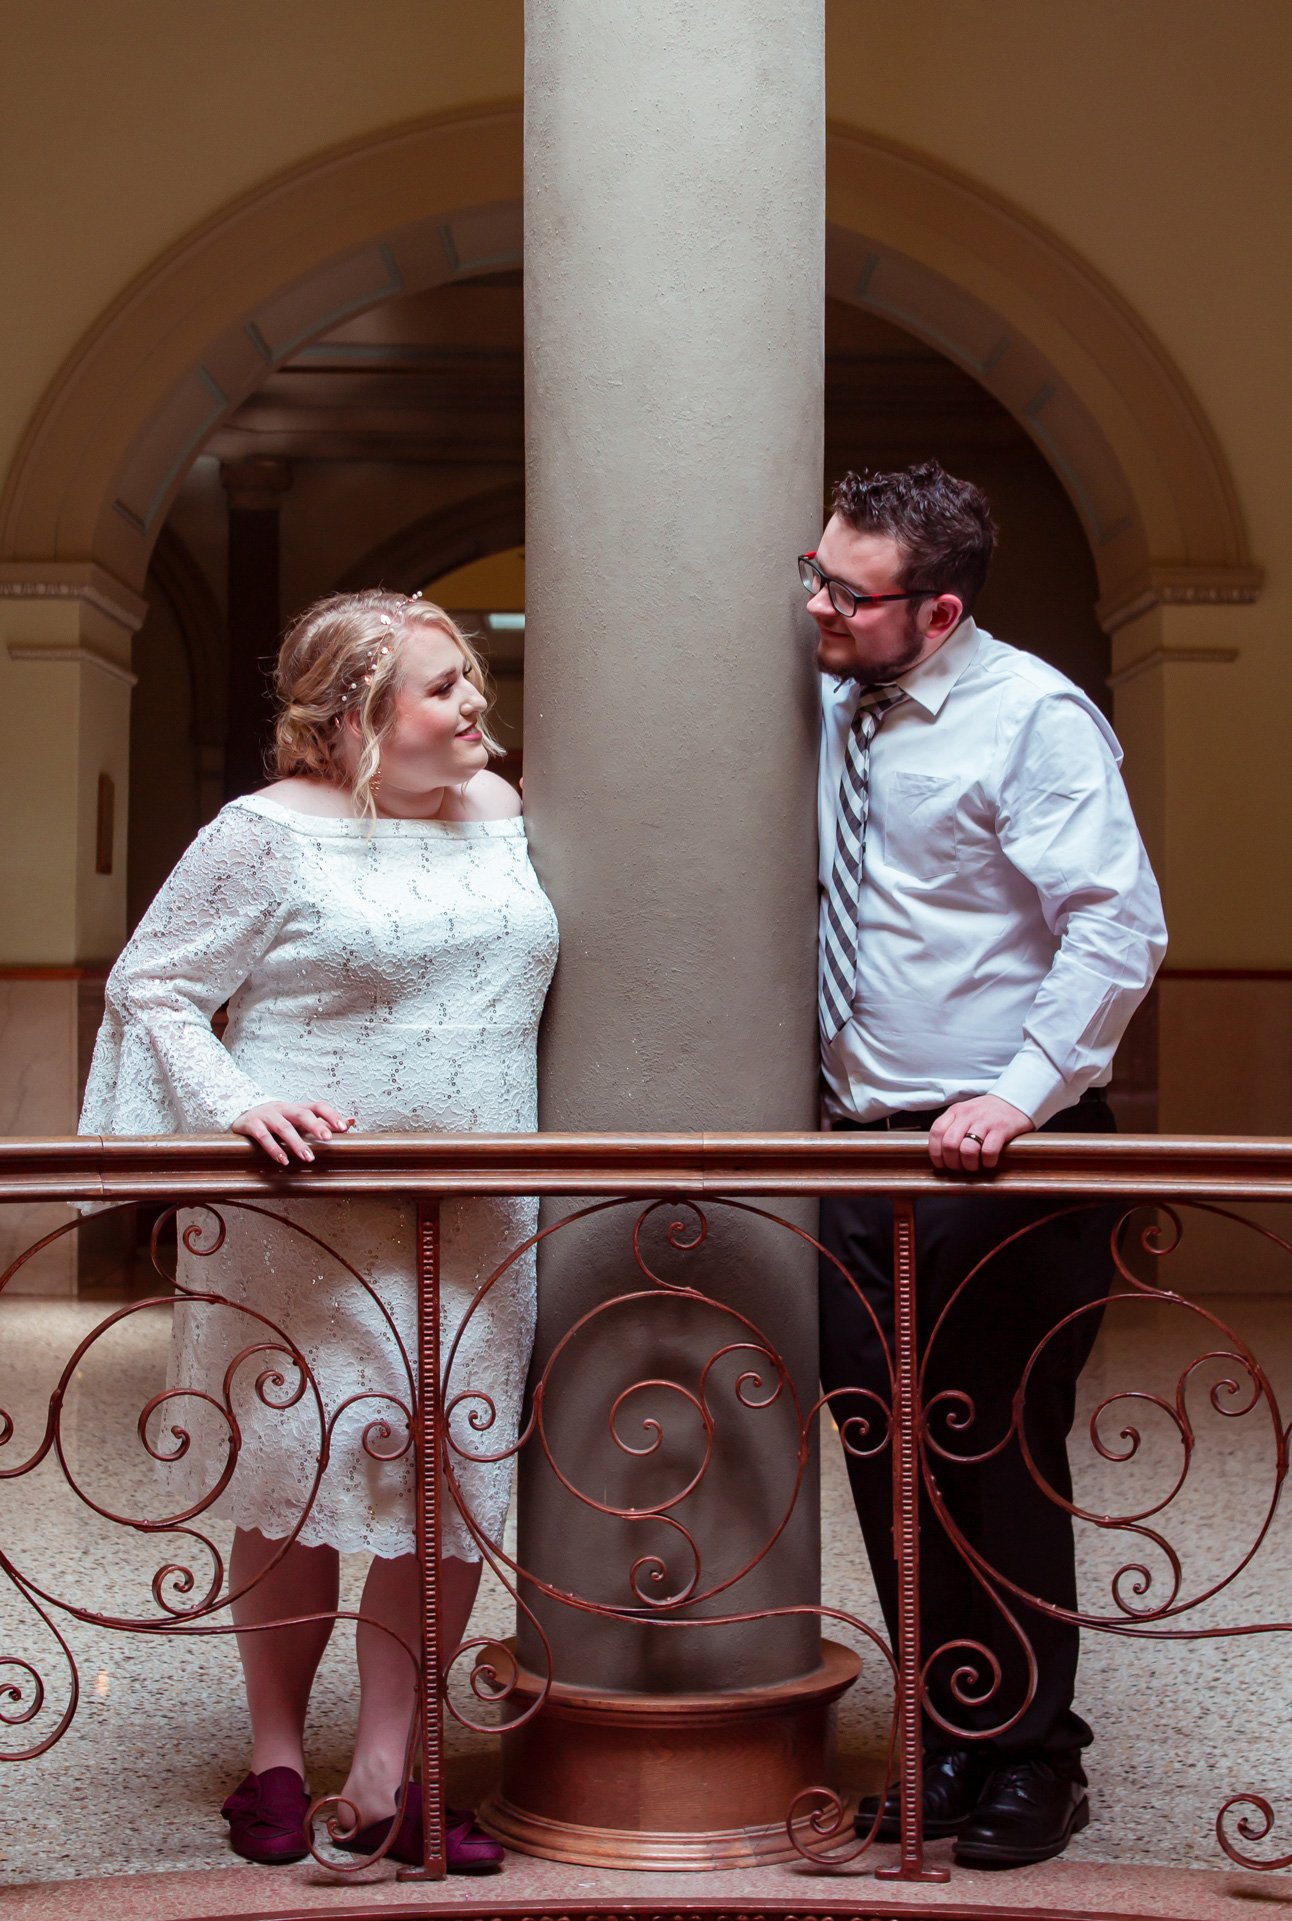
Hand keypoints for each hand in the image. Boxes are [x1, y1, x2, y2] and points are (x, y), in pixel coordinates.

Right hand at [231, 1099, 353, 1166]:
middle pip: (301, 1114)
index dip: (331, 1114)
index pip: (317, 1106)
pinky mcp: (252, 1125)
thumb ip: (324, 1121)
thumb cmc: (278, 1119)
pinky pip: (263, 1136)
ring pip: (283, 1127)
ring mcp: (267, 1116)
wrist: (242, 1113)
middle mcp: (283, 1109)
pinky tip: (283, 1160)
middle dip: (316, 1126)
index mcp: (297, 1108)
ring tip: (308, 1157)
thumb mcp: (300, 1119)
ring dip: (297, 1143)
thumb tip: (352, 1121)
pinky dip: (273, 1149)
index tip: (344, 1127)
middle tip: (328, 1139)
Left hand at [929, 1095, 1032, 1172]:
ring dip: (969, 1165)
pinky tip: (989, 1162)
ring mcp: (985, 1121)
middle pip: (950, 1144)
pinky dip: (987, 1162)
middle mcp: (967, 1115)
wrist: (1016, 1099)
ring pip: (967, 1150)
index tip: (942, 1164)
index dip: (936, 1153)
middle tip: (960, 1168)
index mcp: (955, 1111)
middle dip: (953, 1162)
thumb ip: (952, 1127)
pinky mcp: (1001, 1129)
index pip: (936, 1132)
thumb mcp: (965, 1113)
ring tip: (975, 1166)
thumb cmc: (987, 1112)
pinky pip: (989, 1151)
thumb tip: (940, 1154)